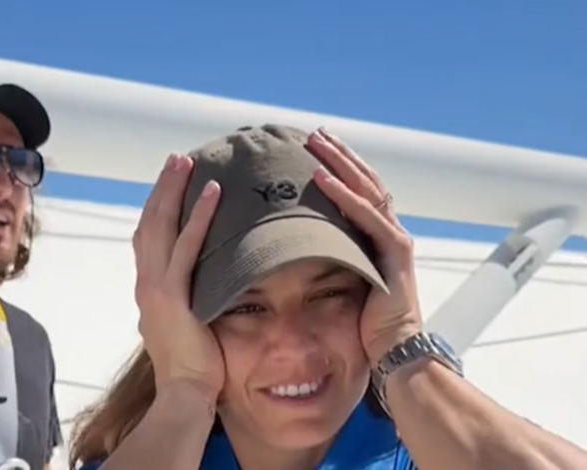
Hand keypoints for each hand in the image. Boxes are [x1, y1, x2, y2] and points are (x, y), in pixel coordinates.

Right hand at [132, 154, 224, 401]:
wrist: (183, 394)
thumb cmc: (192, 366)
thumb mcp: (184, 325)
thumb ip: (187, 301)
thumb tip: (203, 287)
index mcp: (149, 289)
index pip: (149, 239)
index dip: (158, 208)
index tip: (171, 184)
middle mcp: (146, 282)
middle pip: (149, 223)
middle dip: (162, 189)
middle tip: (177, 160)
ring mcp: (156, 288)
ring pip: (161, 227)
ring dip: (173, 191)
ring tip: (186, 162)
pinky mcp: (172, 296)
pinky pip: (187, 249)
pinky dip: (198, 218)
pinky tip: (212, 193)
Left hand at [306, 128, 422, 364]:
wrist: (396, 352)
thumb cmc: (369, 325)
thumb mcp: (347, 283)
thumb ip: (332, 262)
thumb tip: (297, 252)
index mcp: (378, 239)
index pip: (362, 192)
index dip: (342, 167)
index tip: (318, 148)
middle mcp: (390, 233)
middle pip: (366, 182)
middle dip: (341, 155)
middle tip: (316, 133)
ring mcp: (394, 241)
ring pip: (368, 190)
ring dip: (341, 163)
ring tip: (317, 142)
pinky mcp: (395, 254)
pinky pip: (367, 217)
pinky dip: (344, 196)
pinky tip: (323, 178)